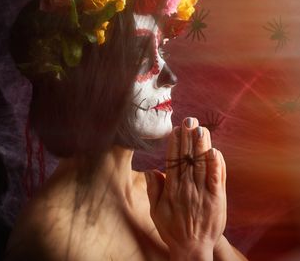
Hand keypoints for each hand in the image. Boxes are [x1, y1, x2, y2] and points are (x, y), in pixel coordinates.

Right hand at [145, 117, 226, 259]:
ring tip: (201, 128)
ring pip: (201, 164)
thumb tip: (150, 170)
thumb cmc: (173, 229)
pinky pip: (216, 179)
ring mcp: (202, 193)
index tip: (177, 129)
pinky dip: (216, 165)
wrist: (192, 249)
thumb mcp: (156, 211)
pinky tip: (215, 151)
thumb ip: (153, 189)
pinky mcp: (216, 199)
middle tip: (190, 120)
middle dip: (188, 137)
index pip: (173, 161)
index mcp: (171, 189)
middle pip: (187, 158)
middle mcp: (186, 188)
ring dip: (201, 145)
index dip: (175, 144)